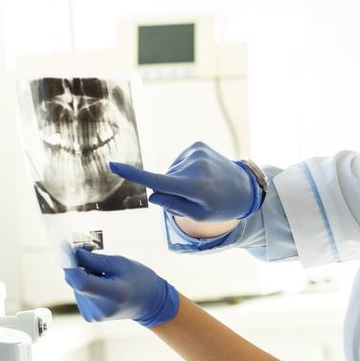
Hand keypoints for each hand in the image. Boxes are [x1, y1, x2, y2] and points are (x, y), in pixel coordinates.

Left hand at [63, 248, 179, 326]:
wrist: (149, 303)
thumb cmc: (139, 279)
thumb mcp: (121, 263)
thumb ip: (96, 259)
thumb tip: (73, 253)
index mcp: (114, 295)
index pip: (82, 282)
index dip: (70, 264)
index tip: (65, 247)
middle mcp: (101, 309)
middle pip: (76, 283)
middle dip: (77, 264)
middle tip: (87, 249)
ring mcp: (94, 316)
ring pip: (76, 287)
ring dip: (83, 274)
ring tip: (103, 272)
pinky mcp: (89, 316)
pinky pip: (79, 293)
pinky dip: (85, 284)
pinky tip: (101, 283)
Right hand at [109, 142, 258, 222]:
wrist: (246, 187)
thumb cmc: (221, 207)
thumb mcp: (198, 215)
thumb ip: (173, 205)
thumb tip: (152, 193)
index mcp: (193, 186)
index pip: (157, 181)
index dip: (133, 174)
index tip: (113, 165)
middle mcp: (194, 165)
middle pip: (164, 181)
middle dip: (172, 190)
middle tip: (198, 197)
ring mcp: (196, 152)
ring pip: (172, 171)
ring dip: (180, 180)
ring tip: (203, 185)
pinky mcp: (198, 145)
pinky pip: (180, 162)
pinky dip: (186, 170)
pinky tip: (203, 174)